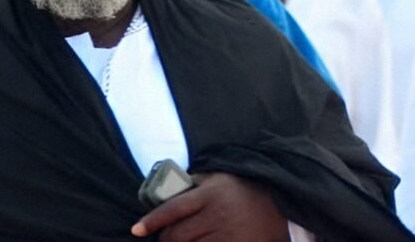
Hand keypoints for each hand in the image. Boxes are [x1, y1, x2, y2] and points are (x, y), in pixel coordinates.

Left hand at [131, 172, 288, 241]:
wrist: (278, 201)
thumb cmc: (240, 188)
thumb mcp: (215, 178)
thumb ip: (192, 184)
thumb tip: (163, 188)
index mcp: (209, 194)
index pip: (173, 209)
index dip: (152, 221)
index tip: (136, 230)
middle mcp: (217, 215)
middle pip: (179, 235)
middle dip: (165, 240)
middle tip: (161, 240)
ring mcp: (228, 234)